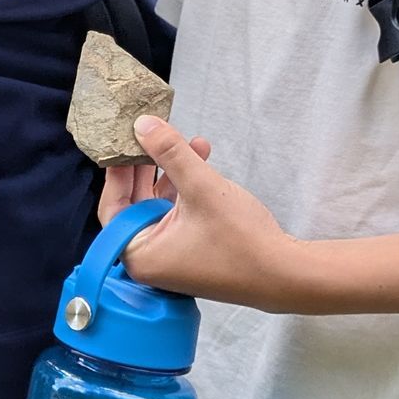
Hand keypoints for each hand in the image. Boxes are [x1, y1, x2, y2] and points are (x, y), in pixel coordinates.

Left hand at [101, 115, 292, 304]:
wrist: (285, 274)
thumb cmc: (241, 240)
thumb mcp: (201, 187)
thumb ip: (169, 153)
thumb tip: (142, 124)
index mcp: (140, 254)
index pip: (114, 206)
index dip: (119, 170)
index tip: (125, 140)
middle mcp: (150, 260)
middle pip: (136, 203)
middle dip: (149, 166)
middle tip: (153, 134)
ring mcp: (172, 257)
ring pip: (160, 206)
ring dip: (173, 173)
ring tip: (192, 143)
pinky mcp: (192, 253)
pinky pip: (178, 215)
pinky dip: (186, 189)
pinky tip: (203, 162)